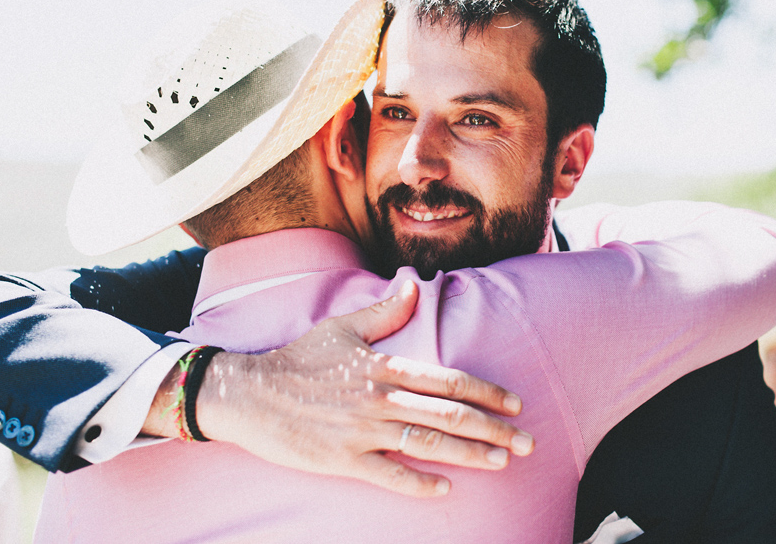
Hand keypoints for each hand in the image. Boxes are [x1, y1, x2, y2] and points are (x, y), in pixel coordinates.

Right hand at [149, 280, 533, 496]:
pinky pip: (389, 474)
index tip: (514, 404)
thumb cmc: (298, 359)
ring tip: (503, 463)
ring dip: (470, 454)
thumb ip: (384, 312)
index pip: (449, 380)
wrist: (249, 393)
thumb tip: (414, 286)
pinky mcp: (343, 459)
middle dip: (493, 429)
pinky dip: (419, 482)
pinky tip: (445, 489)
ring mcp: (363, 431)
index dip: (486, 392)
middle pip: (449, 414)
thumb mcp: (342, 328)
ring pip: (428, 443)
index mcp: (385, 366)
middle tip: (526, 443)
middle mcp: (380, 398)